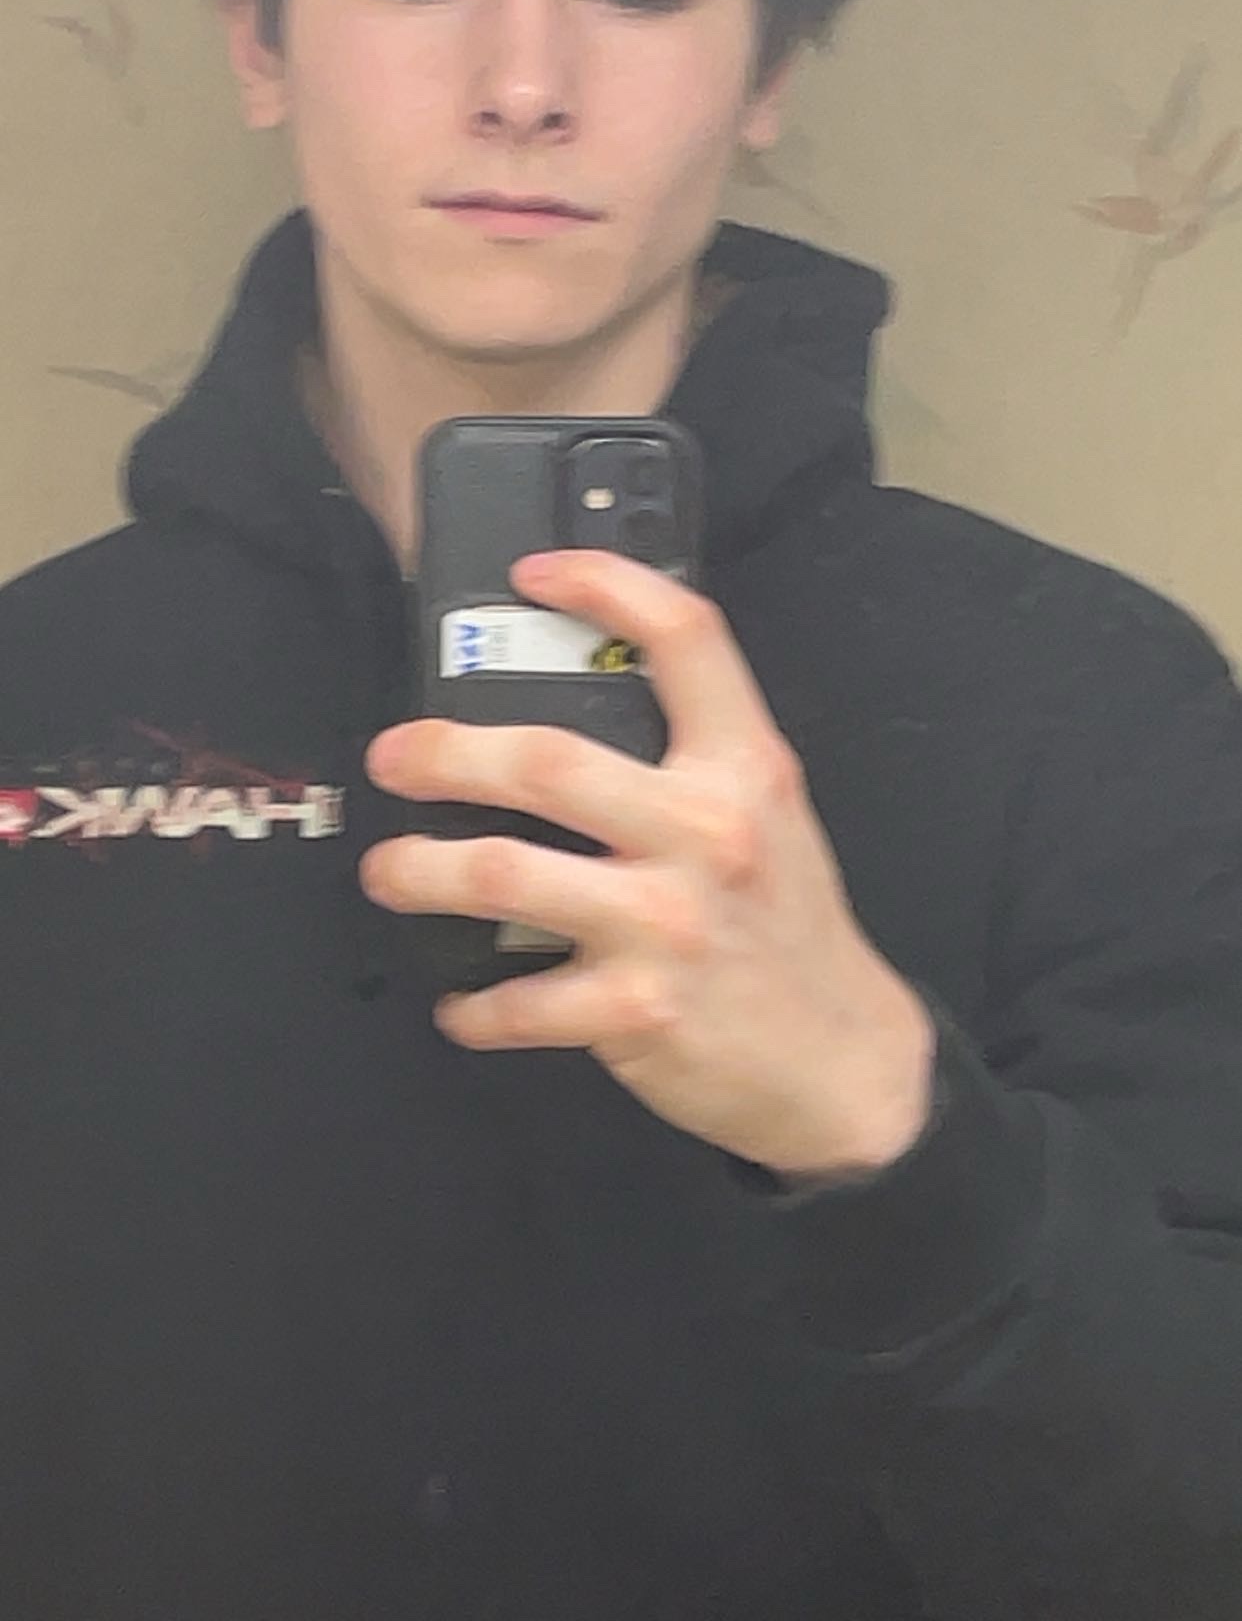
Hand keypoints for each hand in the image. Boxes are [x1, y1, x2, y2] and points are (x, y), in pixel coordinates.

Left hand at [362, 552, 934, 1179]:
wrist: (843, 1061)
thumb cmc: (788, 925)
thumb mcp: (769, 811)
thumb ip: (694, 754)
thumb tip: (574, 698)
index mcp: (744, 766)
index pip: (684, 639)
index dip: (604, 585)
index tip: (534, 574)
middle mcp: (705, 832)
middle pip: (546, 761)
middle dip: (445, 753)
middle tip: (394, 756)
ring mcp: (666, 924)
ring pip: (505, 874)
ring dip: (422, 871)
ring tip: (390, 871)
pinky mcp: (634, 1010)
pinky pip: (518, 1003)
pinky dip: (472, 1005)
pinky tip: (458, 1001)